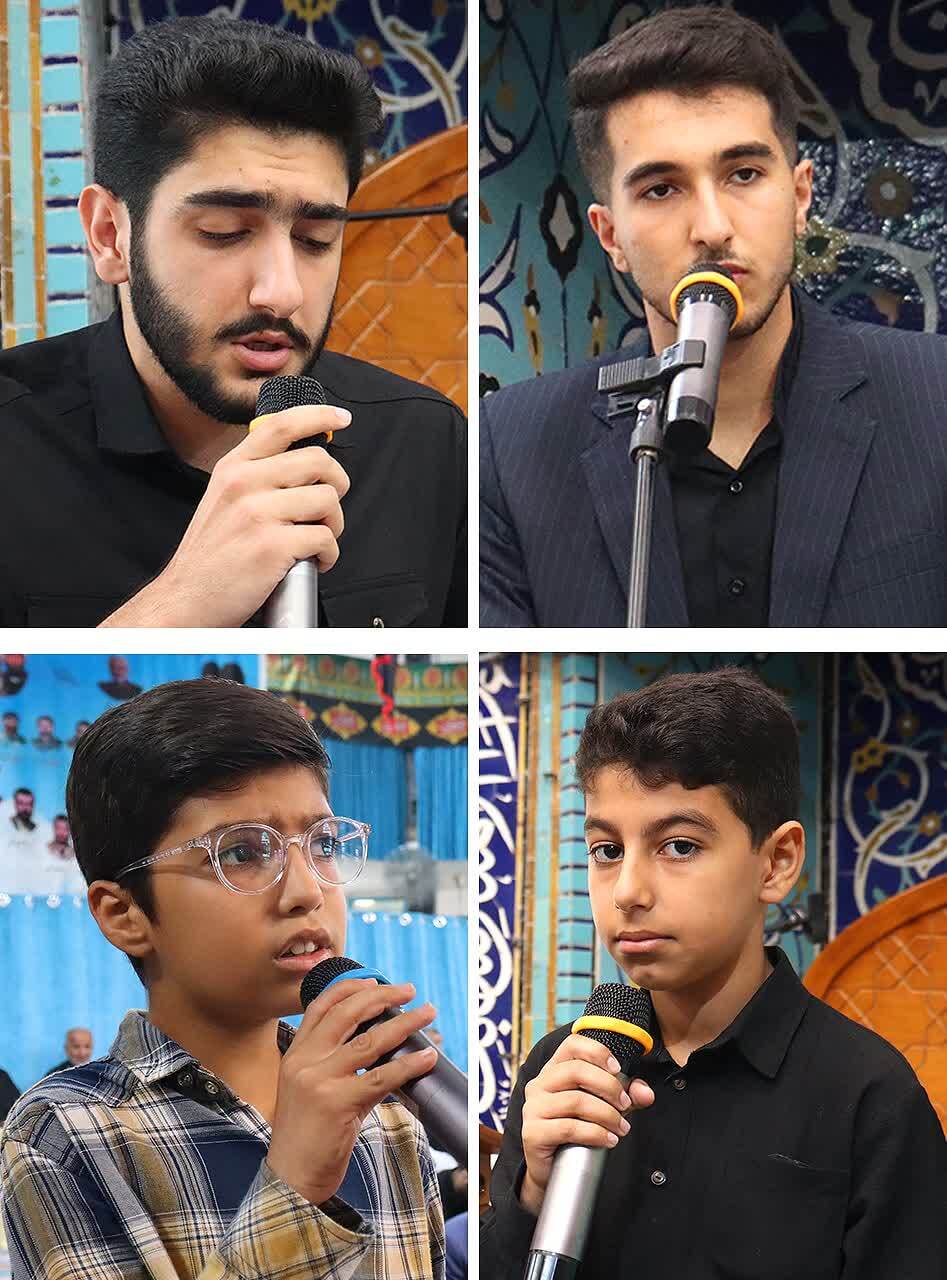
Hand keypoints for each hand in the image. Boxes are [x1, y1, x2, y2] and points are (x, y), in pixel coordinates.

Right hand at [100, 404, 351, 626]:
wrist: (188, 597)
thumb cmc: (211, 554)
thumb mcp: (222, 498)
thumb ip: (256, 475)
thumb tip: (303, 463)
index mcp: (233, 468)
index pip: (281, 425)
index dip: (319, 416)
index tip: (340, 418)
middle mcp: (244, 483)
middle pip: (318, 461)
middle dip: (337, 484)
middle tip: (328, 507)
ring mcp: (258, 513)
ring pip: (327, 500)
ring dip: (334, 524)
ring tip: (318, 540)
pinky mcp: (272, 545)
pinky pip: (325, 538)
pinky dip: (329, 554)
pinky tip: (314, 562)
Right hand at [267, 977, 436, 1206]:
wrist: (292, 1179)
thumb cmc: (307, 1134)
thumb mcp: (309, 1088)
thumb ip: (333, 1061)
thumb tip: (380, 1039)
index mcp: (295, 1054)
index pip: (321, 1005)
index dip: (350, 987)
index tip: (375, 979)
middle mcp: (305, 1061)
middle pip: (348, 1013)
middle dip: (382, 996)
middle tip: (409, 990)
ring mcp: (320, 1081)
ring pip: (370, 1041)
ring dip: (405, 1023)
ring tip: (427, 1013)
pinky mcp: (338, 1104)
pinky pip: (381, 1077)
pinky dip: (408, 1063)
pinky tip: (427, 1057)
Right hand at [519, 1034, 654, 1214]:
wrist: (550, 1171)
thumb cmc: (575, 1131)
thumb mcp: (604, 1107)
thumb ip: (627, 1096)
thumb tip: (646, 1092)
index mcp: (554, 1070)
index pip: (572, 1044)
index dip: (597, 1051)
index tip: (618, 1069)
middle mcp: (540, 1084)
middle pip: (576, 1071)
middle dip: (609, 1087)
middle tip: (626, 1105)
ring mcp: (533, 1108)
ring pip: (575, 1101)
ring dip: (607, 1114)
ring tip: (621, 1127)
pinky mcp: (533, 1133)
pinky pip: (568, 1128)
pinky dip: (595, 1133)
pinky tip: (609, 1140)